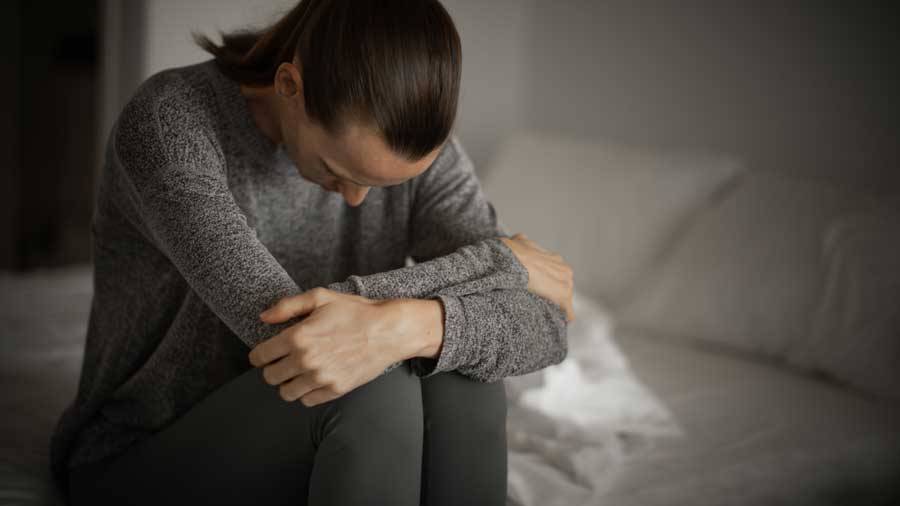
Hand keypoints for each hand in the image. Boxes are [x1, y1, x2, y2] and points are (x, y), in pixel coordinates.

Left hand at [248, 287, 403, 406]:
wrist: (388, 330)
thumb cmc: (356, 311)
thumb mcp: (321, 297)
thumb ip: (288, 306)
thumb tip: (263, 317)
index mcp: (298, 336)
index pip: (261, 356)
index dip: (259, 355)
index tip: (265, 354)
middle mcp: (306, 360)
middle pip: (270, 377)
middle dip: (273, 369)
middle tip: (283, 362)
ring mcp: (321, 378)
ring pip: (286, 393)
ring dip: (287, 384)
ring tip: (297, 373)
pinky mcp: (335, 389)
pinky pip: (307, 401)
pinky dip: (306, 393)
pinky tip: (313, 379)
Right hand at [500, 233, 574, 321]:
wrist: (514, 260)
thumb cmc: (514, 252)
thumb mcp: (520, 241)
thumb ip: (524, 242)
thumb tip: (519, 239)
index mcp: (556, 259)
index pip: (557, 275)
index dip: (548, 284)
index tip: (540, 290)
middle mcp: (565, 271)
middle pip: (563, 288)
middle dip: (554, 295)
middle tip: (541, 303)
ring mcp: (566, 284)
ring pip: (565, 301)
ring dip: (557, 307)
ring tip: (545, 315)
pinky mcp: (564, 297)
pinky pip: (568, 313)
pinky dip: (563, 318)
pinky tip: (558, 323)